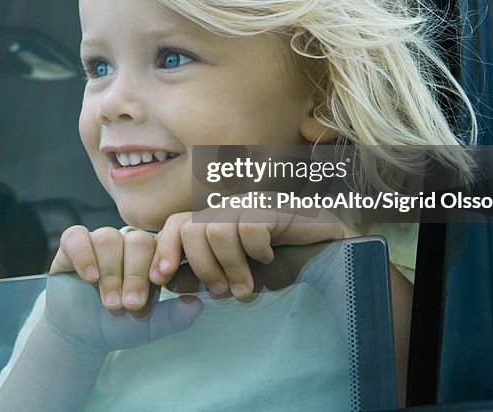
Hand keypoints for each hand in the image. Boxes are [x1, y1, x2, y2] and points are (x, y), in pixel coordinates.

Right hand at [46, 225, 201, 354]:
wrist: (83, 336)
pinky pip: (77, 236)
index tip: (158, 285)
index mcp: (152, 255)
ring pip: (108, 238)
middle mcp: (127, 242)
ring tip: (109, 302)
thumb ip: (175, 317)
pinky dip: (84, 256)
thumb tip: (198, 304)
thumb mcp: (151, 326)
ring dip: (110, 272)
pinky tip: (89, 278)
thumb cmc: (120, 326)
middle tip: (128, 305)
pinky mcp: (72, 245)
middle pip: (138, 240)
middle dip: (134, 275)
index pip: (163, 245)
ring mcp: (99, 241)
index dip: (161, 263)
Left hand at [150, 208, 355, 298]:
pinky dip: (257, 249)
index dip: (166, 250)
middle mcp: (229, 208)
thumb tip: (168, 281)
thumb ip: (206, 274)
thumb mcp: (237, 275)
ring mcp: (251, 203)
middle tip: (221, 290)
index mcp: (216, 221)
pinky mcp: (273, 205)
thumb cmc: (283, 267)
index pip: (176, 224)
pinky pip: (250, 227)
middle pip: (190, 228)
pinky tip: (270, 255)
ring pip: (216, 230)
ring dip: (231, 266)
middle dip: (202, 267)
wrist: (331, 257)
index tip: (161, 279)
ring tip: (247, 286)